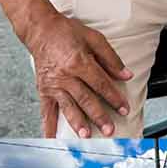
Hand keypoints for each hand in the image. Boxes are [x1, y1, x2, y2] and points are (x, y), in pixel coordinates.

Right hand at [21, 13, 132, 138]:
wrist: (40, 29)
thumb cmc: (66, 32)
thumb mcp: (93, 38)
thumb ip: (110, 58)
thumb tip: (126, 75)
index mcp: (79, 62)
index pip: (101, 84)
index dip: (114, 97)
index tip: (124, 109)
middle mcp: (65, 75)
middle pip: (86, 99)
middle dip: (99, 116)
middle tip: (109, 129)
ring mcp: (53, 84)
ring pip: (68, 107)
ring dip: (78, 123)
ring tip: (86, 135)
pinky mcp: (44, 90)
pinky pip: (46, 111)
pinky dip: (49, 126)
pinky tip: (52, 138)